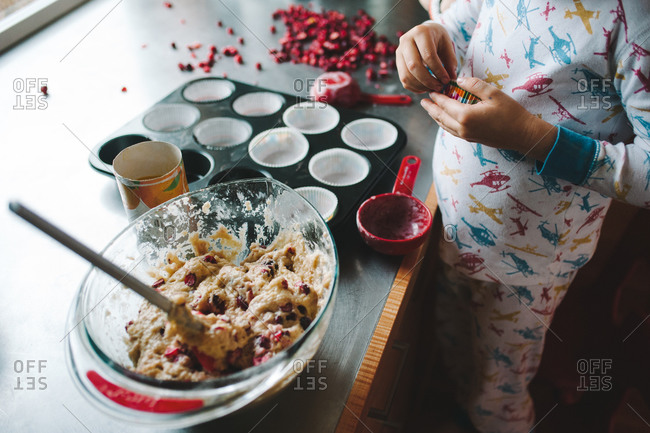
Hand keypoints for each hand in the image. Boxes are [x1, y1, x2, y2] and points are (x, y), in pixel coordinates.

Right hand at [396, 22, 457, 92]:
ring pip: (406, 75)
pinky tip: (425, 88)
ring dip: (421, 86)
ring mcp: (399, 52)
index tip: (447, 80)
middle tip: (439, 87)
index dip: (438, 71)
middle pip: (414, 66)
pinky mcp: (397, 62)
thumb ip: (450, 61)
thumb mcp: (447, 44)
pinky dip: (415, 87)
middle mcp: (406, 40)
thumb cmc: (437, 38)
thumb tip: (451, 78)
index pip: (428, 56)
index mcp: (420, 32)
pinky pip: (403, 80)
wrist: (424, 33)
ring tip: (433, 88)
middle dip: (428, 80)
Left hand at [421, 77, 557, 160]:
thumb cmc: (511, 113)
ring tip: (430, 109)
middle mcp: (462, 128)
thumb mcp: (493, 93)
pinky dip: (445, 123)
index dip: (437, 97)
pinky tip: (445, 119)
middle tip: (423, 101)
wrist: (522, 134)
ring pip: (444, 126)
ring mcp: (466, 136)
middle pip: (440, 117)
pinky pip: (451, 131)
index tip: (431, 90)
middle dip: (431, 108)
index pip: (445, 104)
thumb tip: (458, 80)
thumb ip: (474, 85)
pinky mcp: (471, 139)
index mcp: (466, 116)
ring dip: (436, 117)